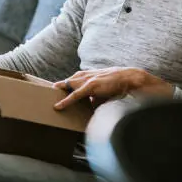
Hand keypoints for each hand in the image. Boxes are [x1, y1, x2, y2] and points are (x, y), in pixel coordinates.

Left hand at [52, 67, 173, 109]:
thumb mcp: (107, 90)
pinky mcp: (91, 86)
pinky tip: (58, 106)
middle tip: (50, 91)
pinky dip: (66, 101)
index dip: (67, 83)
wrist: (131, 78)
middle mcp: (88, 75)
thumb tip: (91, 105)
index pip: (76, 78)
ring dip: (59, 91)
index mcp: (93, 74)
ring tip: (50, 97)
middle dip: (60, 86)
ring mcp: (89, 79)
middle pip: (70, 80)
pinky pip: (75, 95)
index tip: (58, 87)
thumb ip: (97, 97)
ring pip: (69, 85)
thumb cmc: (121, 84)